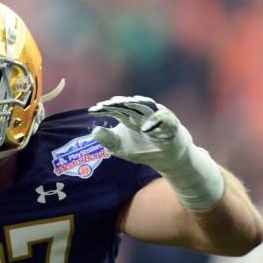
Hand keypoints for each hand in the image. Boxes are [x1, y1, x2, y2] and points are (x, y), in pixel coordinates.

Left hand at [89, 95, 224, 209]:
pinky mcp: (171, 125)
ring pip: (146, 106)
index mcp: (130, 117)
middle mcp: (142, 114)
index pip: (116, 109)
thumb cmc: (142, 150)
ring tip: (123, 103)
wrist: (166, 159)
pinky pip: (164, 120)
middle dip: (117, 103)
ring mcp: (157, 117)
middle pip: (129, 105)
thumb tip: (94, 131)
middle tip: (105, 104)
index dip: (104, 108)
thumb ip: (107, 139)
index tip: (92, 110)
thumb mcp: (120, 147)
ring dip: (135, 104)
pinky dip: (155, 121)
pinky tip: (145, 128)